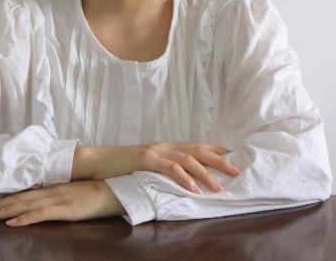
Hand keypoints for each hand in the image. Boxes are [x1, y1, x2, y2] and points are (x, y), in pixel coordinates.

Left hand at [0, 180, 124, 225]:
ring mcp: (56, 199)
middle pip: (18, 198)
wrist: (112, 189)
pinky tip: (12, 223)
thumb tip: (41, 198)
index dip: (4, 198)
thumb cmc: (93, 192)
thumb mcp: (71, 190)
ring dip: (4, 211)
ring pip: (24, 205)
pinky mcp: (64, 209)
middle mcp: (50, 191)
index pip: (22, 192)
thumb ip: (56, 193)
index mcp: (51, 187)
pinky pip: (40, 214)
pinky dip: (24, 218)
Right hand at [73, 142, 241, 194]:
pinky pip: (171, 168)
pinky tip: (195, 189)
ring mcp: (156, 151)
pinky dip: (185, 178)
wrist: (99, 161)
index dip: (216, 151)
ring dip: (206, 174)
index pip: (197, 146)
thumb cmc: (122, 167)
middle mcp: (165, 146)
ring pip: (189, 159)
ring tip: (219, 186)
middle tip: (237, 170)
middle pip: (198, 150)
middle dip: (220, 160)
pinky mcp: (146, 159)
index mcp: (167, 147)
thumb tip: (182, 179)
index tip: (234, 158)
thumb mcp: (148, 166)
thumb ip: (164, 168)